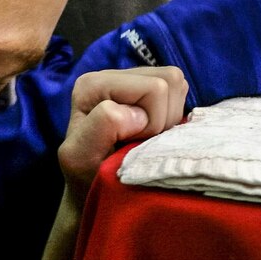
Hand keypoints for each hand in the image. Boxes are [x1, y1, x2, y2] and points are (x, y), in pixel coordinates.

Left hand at [58, 67, 187, 198]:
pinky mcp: (147, 88)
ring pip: (177, 83)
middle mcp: (112, 75)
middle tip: (140, 142)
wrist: (89, 184)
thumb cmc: (86, 175)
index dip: (153, 123)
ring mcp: (132, 79)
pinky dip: (172, 116)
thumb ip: (102, 126)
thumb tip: (138, 113)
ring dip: (169, 118)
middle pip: (170, 80)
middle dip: (163, 119)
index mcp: (94, 85)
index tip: (128, 144)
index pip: (154, 88)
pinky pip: (179, 91)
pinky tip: (153, 132)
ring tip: (146, 138)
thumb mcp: (81, 157)